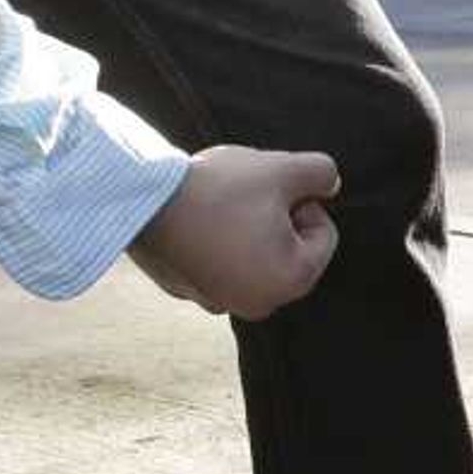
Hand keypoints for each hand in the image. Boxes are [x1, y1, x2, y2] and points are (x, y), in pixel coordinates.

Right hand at [130, 145, 341, 319]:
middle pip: (289, 248)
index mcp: (291, 281)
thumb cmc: (218, 188)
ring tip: (218, 208)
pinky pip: (218, 263)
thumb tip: (330, 184)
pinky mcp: (189, 292)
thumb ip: (321, 172)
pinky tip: (195, 222)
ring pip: (254, 255)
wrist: (142, 201)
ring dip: (246, 230)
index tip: (267, 191)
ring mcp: (220, 302)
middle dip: (275, 219)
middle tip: (244, 198)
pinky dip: (215, 243)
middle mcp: (259, 305)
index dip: (301, 201)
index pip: (323, 233)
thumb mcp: (282, 168)